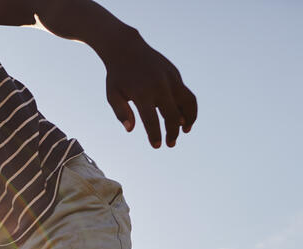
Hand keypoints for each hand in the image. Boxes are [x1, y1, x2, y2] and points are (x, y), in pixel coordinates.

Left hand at [102, 32, 196, 147]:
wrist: (126, 48)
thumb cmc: (117, 76)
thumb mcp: (112, 95)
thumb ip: (121, 113)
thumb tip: (131, 129)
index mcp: (142, 94)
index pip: (151, 120)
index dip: (155, 135)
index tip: (156, 145)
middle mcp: (159, 86)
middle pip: (172, 115)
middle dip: (172, 132)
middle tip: (170, 144)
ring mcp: (170, 79)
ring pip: (187, 102)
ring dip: (189, 118)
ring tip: (186, 130)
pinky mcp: (175, 74)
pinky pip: (186, 93)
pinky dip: (188, 106)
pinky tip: (184, 116)